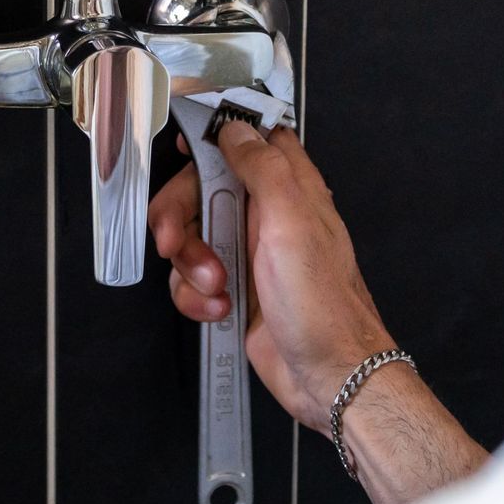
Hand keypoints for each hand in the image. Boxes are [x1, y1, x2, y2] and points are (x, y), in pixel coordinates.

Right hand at [148, 123, 394, 433]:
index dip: (213, 137)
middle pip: (200, 191)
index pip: (247, 141)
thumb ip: (263, 167)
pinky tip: (220, 309)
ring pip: (190, 238)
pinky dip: (196, 297)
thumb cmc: (322, 303)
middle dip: (179, 218)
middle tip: (174, 242)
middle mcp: (267, 216)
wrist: (329, 376)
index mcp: (289, 189)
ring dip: (190, 266)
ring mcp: (248, 254)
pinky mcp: (235, 290)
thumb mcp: (292, 221)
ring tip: (217, 289)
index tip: (184, 151)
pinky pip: (192, 281)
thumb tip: (235, 127)